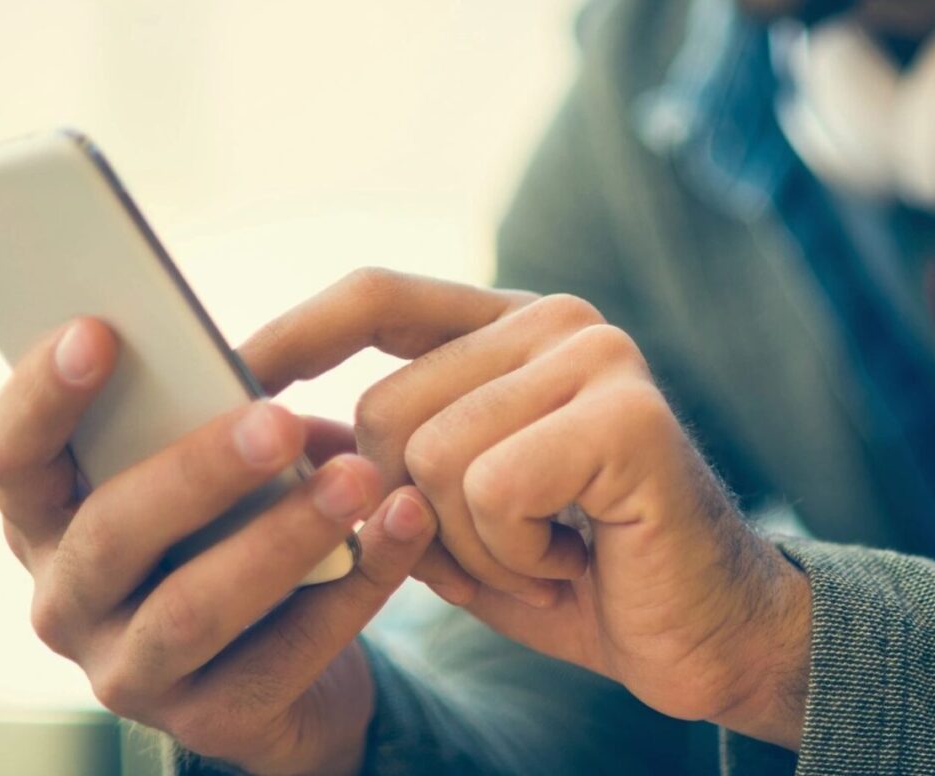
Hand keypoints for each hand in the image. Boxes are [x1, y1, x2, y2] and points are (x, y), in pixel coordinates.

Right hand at [0, 317, 440, 775]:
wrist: (289, 673)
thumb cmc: (235, 529)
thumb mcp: (208, 474)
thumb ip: (209, 422)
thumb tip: (259, 370)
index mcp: (50, 520)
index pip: (11, 457)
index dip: (42, 395)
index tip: (99, 330)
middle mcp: (68, 601)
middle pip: (111, 533)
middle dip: (196, 470)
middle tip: (279, 418)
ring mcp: (131, 672)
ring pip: (193, 609)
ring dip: (283, 536)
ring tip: (358, 479)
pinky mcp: (211, 723)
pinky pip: (287, 653)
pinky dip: (356, 583)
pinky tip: (405, 525)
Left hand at [247, 269, 811, 748]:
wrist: (707, 638)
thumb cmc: (575, 573)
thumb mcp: (452, 517)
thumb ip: (379, 466)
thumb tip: (268, 433)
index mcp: (513, 328)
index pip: (379, 296)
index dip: (296, 333)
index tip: (228, 375)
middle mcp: (558, 322)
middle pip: (385, 408)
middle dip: (419, 513)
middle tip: (508, 543)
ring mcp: (599, 358)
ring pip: (432, 457)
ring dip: (473, 546)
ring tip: (545, 551)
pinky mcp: (627, 415)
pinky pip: (491, 489)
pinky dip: (514, 555)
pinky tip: (574, 558)